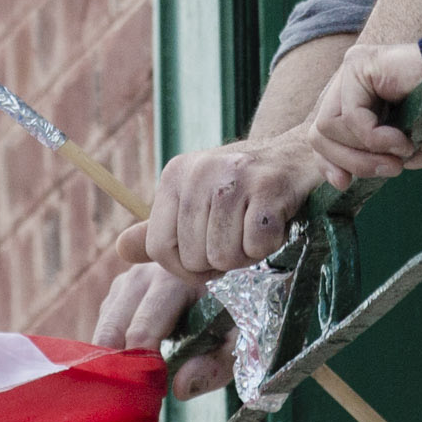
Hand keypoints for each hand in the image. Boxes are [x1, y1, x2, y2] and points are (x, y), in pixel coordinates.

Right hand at [89, 259, 227, 397]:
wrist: (225, 280)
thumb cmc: (231, 315)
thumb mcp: (236, 340)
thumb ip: (216, 364)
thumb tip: (180, 389)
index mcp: (174, 282)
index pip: (142, 331)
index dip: (141, 368)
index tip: (148, 397)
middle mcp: (143, 276)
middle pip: (111, 332)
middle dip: (118, 369)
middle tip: (130, 401)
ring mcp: (126, 282)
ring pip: (103, 331)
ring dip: (112, 362)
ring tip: (132, 389)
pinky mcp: (117, 292)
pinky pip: (103, 328)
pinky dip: (111, 353)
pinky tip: (129, 370)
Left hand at [140, 131, 342, 281]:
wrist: (300, 154)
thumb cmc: (247, 186)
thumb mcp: (197, 200)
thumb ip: (161, 228)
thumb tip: (120, 250)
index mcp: (175, 175)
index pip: (159, 248)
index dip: (185, 267)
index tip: (208, 256)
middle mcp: (199, 171)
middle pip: (194, 257)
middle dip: (221, 260)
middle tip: (241, 234)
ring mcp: (234, 176)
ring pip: (224, 256)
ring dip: (247, 254)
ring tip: (258, 226)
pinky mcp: (270, 186)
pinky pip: (257, 246)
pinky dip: (270, 245)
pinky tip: (276, 221)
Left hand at [312, 40, 421, 180]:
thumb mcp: (401, 153)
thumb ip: (369, 158)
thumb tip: (336, 177)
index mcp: (356, 99)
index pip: (321, 134)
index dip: (329, 163)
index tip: (344, 184)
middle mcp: (349, 81)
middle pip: (319, 133)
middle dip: (353, 162)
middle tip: (391, 169)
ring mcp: (353, 69)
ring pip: (328, 127)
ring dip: (367, 152)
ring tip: (403, 150)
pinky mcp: (361, 63)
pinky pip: (350, 116)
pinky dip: (376, 138)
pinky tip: (404, 139)